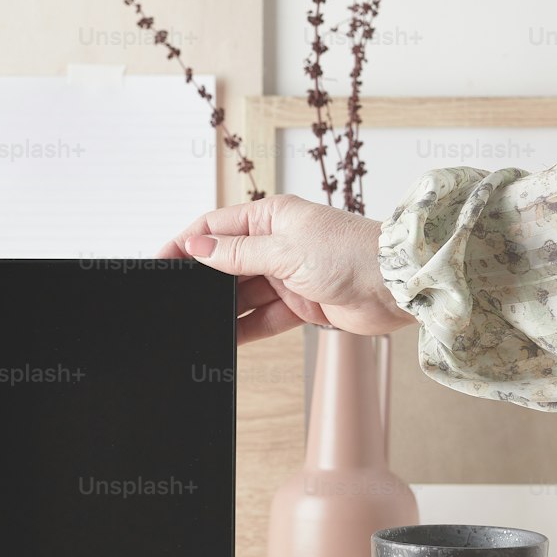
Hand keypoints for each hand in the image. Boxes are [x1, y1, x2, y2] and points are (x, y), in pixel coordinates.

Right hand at [159, 194, 414, 343]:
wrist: (398, 287)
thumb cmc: (350, 253)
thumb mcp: (285, 249)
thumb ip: (238, 252)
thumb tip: (197, 246)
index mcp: (272, 216)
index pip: (215, 226)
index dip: (185, 243)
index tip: (158, 261)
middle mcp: (277, 243)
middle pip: (225, 261)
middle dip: (201, 280)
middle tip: (172, 299)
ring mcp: (288, 274)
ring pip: (242, 293)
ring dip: (222, 308)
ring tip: (194, 323)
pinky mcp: (301, 304)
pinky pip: (263, 317)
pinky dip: (245, 328)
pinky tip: (225, 339)